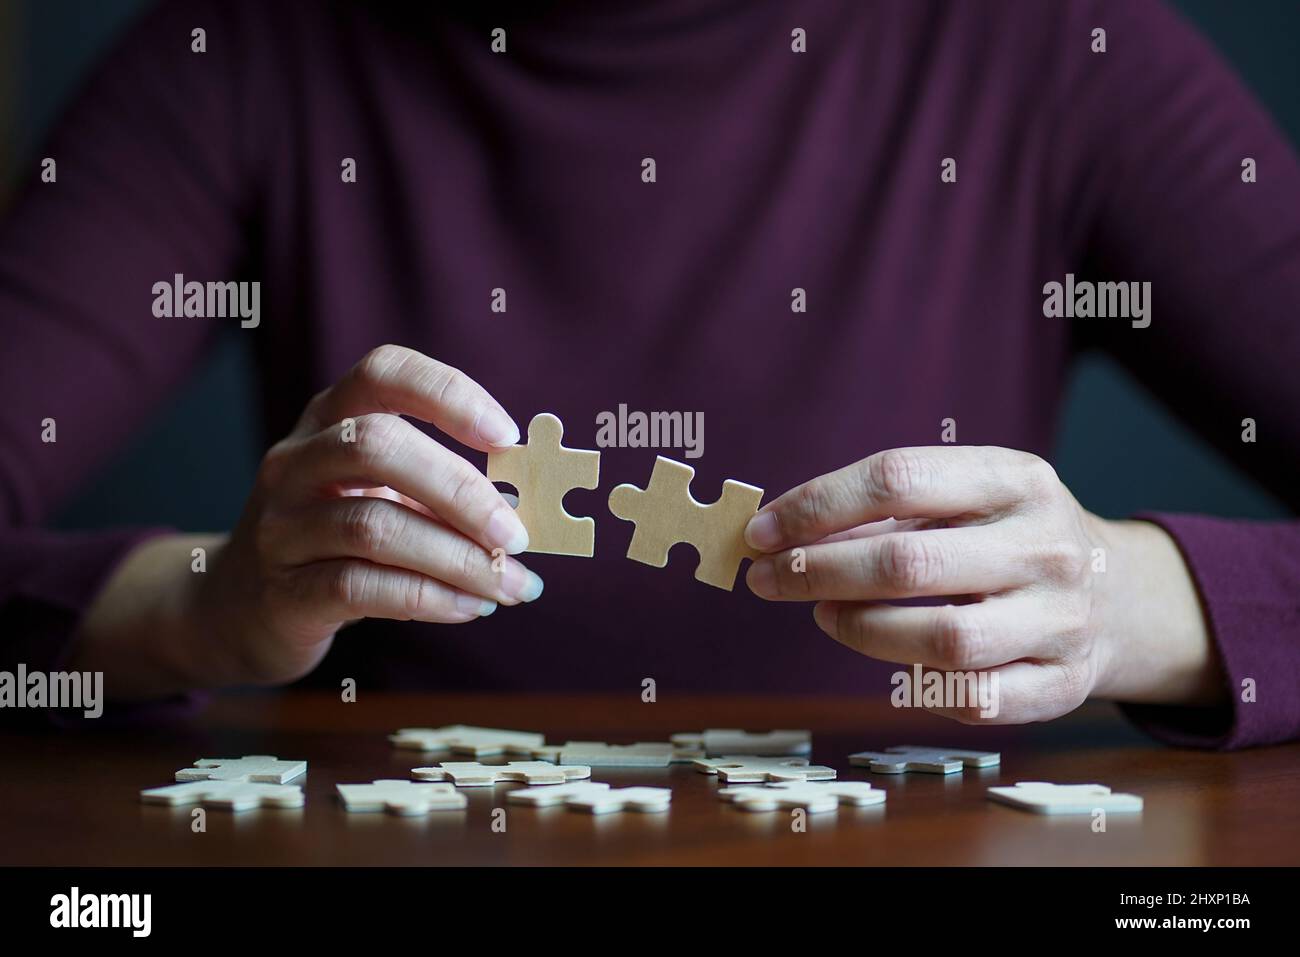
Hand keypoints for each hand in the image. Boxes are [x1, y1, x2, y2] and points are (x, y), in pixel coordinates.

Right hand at [80, 345, 544, 692]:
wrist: (240, 608)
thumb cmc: (337, 538)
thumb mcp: (381, 493)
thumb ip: (443, 490)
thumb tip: (529, 507)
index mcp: (329, 418)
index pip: (383, 373)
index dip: (448, 394)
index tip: (506, 435)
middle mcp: (296, 460)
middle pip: (376, 445)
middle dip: (460, 488)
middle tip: (517, 532)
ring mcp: (282, 525)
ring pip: (374, 525)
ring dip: (458, 557)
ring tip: (511, 583)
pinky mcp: (285, 591)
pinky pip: (363, 587)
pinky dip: (431, 598)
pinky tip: (473, 607)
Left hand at [743, 446, 1221, 722]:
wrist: (1119, 596)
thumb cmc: (1006, 537)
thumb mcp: (966, 496)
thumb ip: (886, 508)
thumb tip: (779, 532)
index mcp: (1017, 479)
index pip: (898, 478)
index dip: (816, 506)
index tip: (761, 530)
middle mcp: (1047, 546)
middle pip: (909, 561)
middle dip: (817, 571)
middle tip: (766, 579)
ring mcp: (1061, 620)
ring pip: (941, 638)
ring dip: (859, 629)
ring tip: (823, 614)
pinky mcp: (1061, 685)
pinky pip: (973, 699)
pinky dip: (917, 684)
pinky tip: (887, 660)